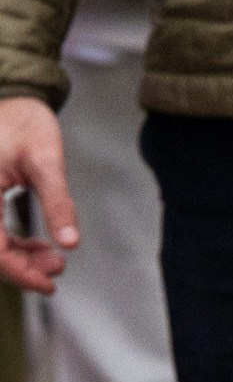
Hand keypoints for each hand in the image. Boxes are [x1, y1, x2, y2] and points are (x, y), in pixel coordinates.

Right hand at [0, 98, 78, 293]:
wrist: (12, 98)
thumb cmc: (25, 121)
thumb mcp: (46, 160)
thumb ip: (58, 201)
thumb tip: (70, 243)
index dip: (19, 272)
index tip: (49, 284)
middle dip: (23, 267)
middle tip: (58, 267)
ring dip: (20, 259)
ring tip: (55, 260)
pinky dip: (14, 246)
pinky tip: (40, 247)